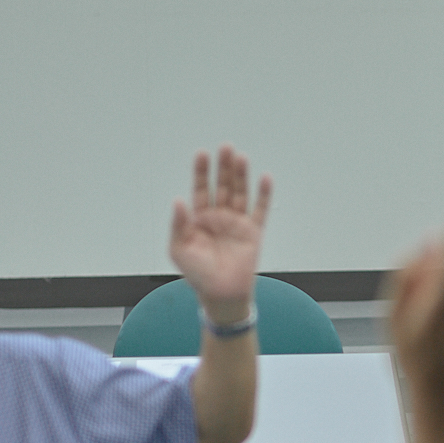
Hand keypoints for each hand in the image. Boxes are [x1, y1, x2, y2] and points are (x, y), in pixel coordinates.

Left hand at [170, 147, 271, 322]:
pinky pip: (260, 210)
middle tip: (225, 147)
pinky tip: (265, 178)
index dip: (201, 172)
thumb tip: (178, 200)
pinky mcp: (253, 232)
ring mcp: (237, 223)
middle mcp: (219, 216)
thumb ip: (178, 225)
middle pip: (223, 185)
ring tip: (240, 157)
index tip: (202, 154)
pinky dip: (263, 195)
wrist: (221, 295)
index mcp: (199, 218)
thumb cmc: (197, 275)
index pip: (201, 189)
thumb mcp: (179, 249)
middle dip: (223, 167)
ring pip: (241, 192)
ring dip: (241, 175)